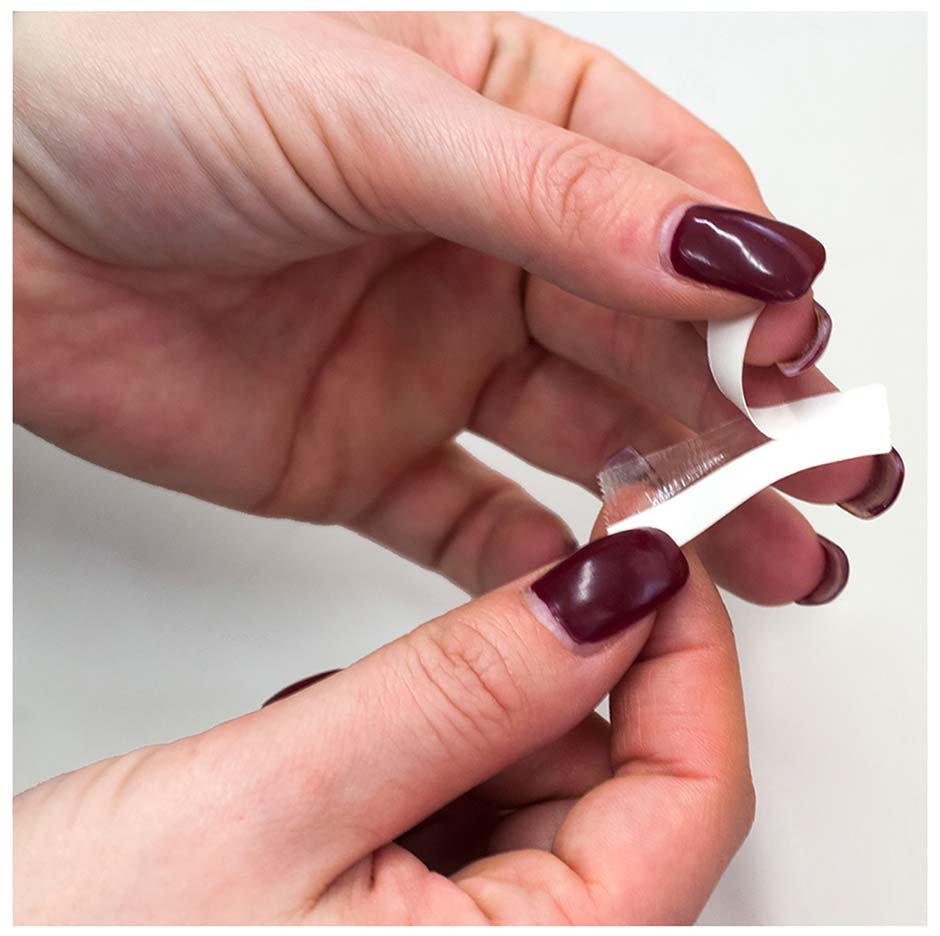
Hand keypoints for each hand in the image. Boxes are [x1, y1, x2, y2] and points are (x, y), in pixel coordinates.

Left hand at [13, 12, 900, 603]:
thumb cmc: (144, 103)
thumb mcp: (373, 114)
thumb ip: (561, 197)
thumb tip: (736, 246)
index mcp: (511, 128)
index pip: (673, 212)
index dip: (747, 285)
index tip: (794, 351)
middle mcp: (487, 247)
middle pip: (652, 343)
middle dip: (746, 419)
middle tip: (827, 487)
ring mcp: (434, 357)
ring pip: (586, 441)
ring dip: (675, 503)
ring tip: (771, 561)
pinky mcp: (370, 453)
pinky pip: (478, 517)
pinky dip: (542, 562)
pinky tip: (606, 589)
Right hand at [14, 530, 753, 923]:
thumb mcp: (276, 803)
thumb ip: (459, 692)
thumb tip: (606, 596)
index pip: (694, 796)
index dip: (687, 648)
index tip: (651, 543)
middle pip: (619, 788)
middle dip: (546, 682)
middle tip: (486, 606)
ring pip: (539, 788)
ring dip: (465, 722)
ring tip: (339, 734)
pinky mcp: (421, 932)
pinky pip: (473, 809)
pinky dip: (423, 755)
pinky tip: (334, 766)